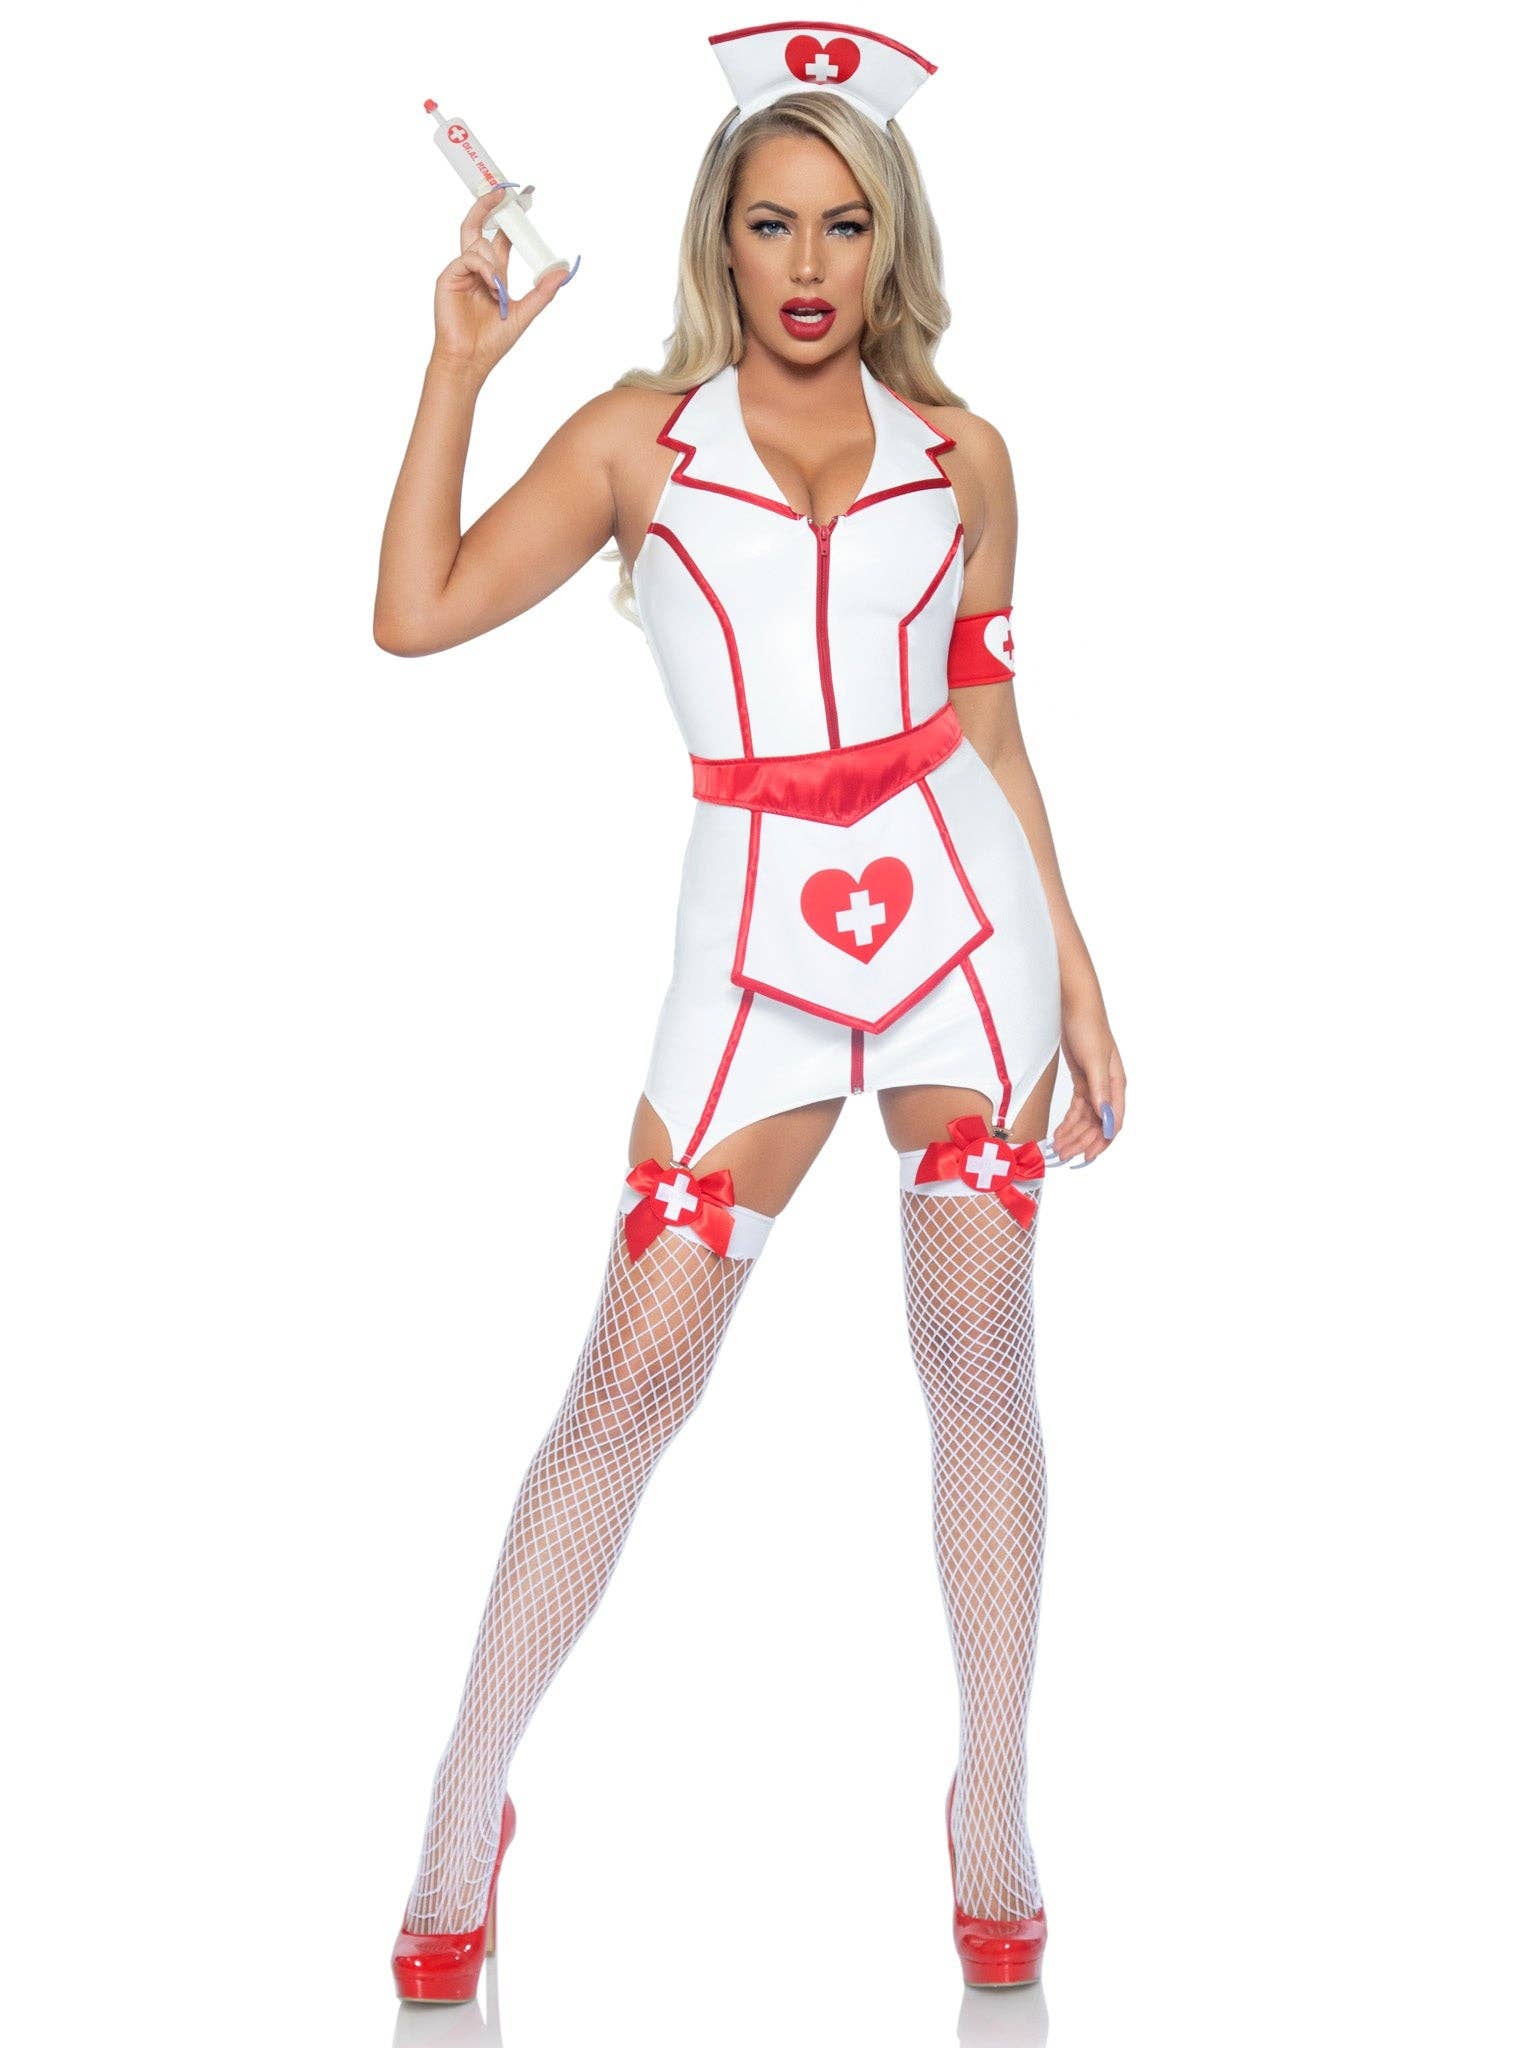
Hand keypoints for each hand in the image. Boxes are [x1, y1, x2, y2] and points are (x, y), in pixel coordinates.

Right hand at [431, 186, 571, 378]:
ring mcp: (461, 272)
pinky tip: (491, 285)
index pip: (501, 239)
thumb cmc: (493, 341)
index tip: (525, 201)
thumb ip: (543, 292)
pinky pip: (468, 258)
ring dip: (494, 264)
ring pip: (478, 245)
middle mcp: (476, 269)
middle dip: (489, 205)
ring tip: (498, 292)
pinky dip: (484, 269)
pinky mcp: (448, 277)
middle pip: (479, 227)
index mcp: (493, 275)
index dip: (511, 221)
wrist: (471, 358)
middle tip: (502, 190)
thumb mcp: (524, 313)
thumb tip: (563, 271)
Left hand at [1052, 985, 1124, 1165]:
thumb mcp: (1094, 1059)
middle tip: (1062, 1154)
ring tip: (1057, 1148)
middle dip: (1082, 1141)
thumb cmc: (1088, 1027)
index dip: (1101, 1141)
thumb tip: (1106, 1118)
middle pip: (1098, 1124)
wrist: (1073, 1005)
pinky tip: (1059, 1132)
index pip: (1114, 1121)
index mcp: (1117, 1084)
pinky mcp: (1082, 1080)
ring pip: (1086, 1119)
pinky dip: (1069, 1122)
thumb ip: (1100, 1090)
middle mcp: (1108, 1088)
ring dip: (1073, 1134)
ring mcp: (1094, 1085)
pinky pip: (1077, 1109)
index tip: (1086, 1156)